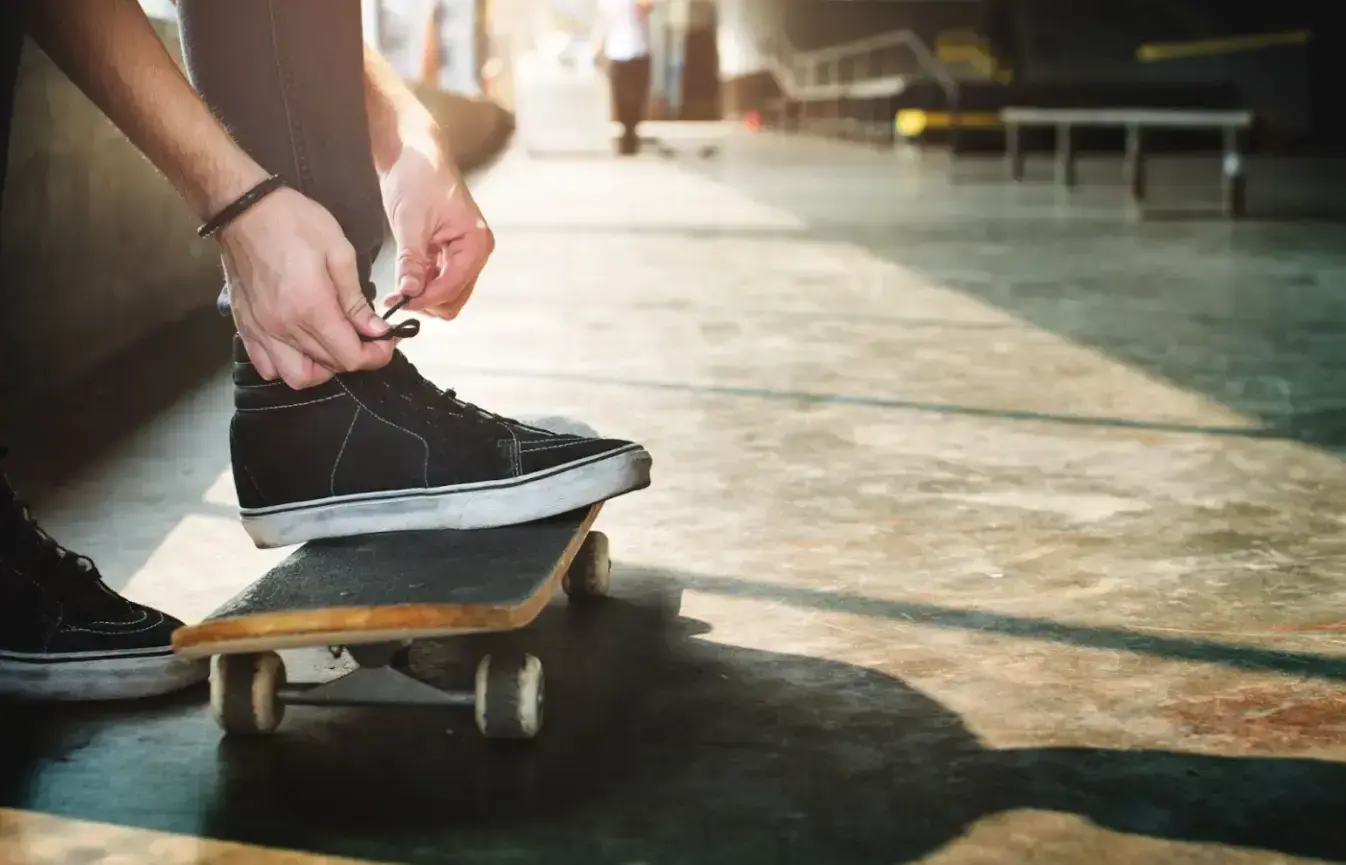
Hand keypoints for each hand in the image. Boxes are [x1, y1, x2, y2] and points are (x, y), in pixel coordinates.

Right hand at [219, 187, 397, 388]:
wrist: (243, 209)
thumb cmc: (293, 222)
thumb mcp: (338, 252)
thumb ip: (356, 298)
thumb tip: (375, 330)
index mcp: (312, 309)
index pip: (351, 357)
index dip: (376, 355)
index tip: (386, 340)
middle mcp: (284, 328)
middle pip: (330, 367)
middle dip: (356, 356)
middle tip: (366, 335)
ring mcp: (262, 331)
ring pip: (298, 376)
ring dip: (322, 368)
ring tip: (333, 344)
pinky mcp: (245, 327)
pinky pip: (268, 367)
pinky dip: (288, 365)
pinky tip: (301, 346)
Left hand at [379, 145, 494, 319]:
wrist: (412, 150)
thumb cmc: (416, 175)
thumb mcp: (410, 221)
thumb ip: (411, 260)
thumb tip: (408, 292)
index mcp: (475, 242)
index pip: (453, 286)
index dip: (425, 298)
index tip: (397, 303)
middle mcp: (476, 250)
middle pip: (454, 297)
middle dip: (426, 301)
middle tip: (394, 298)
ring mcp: (463, 252)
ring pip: (447, 293)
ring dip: (423, 295)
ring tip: (395, 290)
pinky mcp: (449, 250)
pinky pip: (439, 279)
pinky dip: (422, 284)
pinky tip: (402, 279)